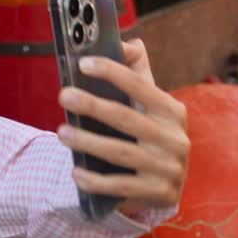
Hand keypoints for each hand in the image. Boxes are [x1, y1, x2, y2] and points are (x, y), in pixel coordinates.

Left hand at [57, 38, 189, 213]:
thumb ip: (139, 72)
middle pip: (126, 118)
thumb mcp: (150, 105)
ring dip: (88, 142)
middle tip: (63, 95)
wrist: (168, 184)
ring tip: (61, 133)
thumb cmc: (151, 132)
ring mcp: (169, 169)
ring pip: (121, 152)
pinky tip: (76, 171)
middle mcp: (176, 140)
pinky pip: (121, 186)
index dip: (112, 72)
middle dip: (92, 105)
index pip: (140, 86)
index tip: (83, 63)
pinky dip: (96, 180)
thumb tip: (129, 43)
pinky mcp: (159, 194)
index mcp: (173, 111)